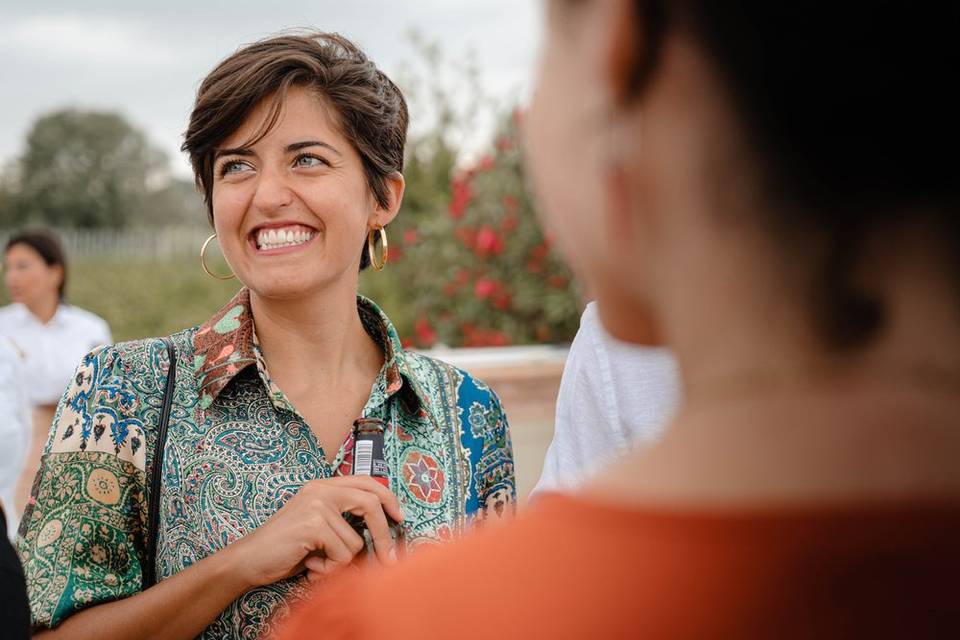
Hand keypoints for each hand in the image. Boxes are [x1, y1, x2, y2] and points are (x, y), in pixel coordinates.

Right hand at [225, 476, 403, 586]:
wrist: (249, 560)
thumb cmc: (285, 549)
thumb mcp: (318, 528)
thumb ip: (342, 521)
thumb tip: (379, 534)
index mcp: (323, 487)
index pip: (366, 482)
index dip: (387, 498)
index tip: (399, 517)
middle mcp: (321, 490)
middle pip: (371, 503)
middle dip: (383, 535)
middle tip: (389, 558)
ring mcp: (317, 505)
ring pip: (356, 541)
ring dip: (341, 562)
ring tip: (318, 564)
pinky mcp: (313, 524)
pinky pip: (343, 554)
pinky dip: (330, 568)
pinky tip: (311, 566)